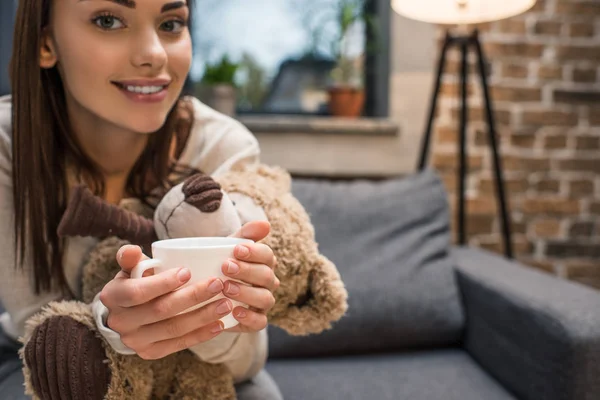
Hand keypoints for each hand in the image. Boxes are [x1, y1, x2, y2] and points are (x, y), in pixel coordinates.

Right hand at [99, 245, 229, 359]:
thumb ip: (131, 257)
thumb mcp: (130, 267)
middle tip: (218, 284)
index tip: (188, 271)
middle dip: (193, 297)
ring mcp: (135, 341)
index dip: (163, 283)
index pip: (138, 291)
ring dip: (203, 316)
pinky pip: (179, 344)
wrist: (128, 313)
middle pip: (161, 311)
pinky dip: (202, 334)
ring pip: (174, 329)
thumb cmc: (135, 282)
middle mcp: (121, 322)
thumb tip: (133, 250)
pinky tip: (220, 324)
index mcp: (113, 297)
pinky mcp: (151, 352)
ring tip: (226, 304)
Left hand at [224, 220, 279, 332]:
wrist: (205, 290)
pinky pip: (260, 322)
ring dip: (246, 293)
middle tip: (226, 267)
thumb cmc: (219, 265)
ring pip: (265, 298)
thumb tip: (266, 224)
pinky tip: (235, 311)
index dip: (254, 252)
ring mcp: (263, 302)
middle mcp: (267, 282)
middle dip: (247, 271)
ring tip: (226, 288)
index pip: (267, 255)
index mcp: (264, 263)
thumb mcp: (227, 247)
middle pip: (266, 276)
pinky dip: (250, 318)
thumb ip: (244, 235)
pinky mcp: (255, 320)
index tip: (236, 250)